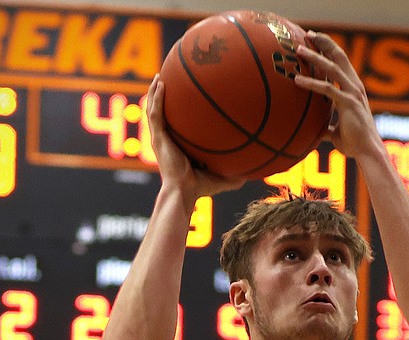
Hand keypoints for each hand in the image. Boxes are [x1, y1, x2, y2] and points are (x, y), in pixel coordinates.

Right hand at [145, 75, 244, 197]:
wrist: (184, 192)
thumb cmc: (200, 188)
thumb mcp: (222, 177)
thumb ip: (235, 174)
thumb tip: (255, 173)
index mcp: (177, 148)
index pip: (175, 127)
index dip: (176, 113)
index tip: (184, 99)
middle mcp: (166, 141)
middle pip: (162, 114)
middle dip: (161, 98)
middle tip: (165, 81)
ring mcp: (160, 139)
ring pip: (153, 110)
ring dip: (155, 92)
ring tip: (158, 77)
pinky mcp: (158, 138)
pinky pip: (155, 114)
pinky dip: (156, 98)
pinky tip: (161, 83)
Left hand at [294, 32, 382, 159]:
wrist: (367, 152)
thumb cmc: (354, 143)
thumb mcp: (336, 131)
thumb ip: (326, 126)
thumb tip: (315, 131)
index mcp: (354, 88)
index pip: (341, 61)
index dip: (328, 48)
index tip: (313, 39)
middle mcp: (355, 86)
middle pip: (339, 56)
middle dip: (323, 42)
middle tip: (307, 34)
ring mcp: (353, 93)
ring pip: (333, 68)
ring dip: (315, 56)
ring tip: (298, 50)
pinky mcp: (348, 103)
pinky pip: (327, 89)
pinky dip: (311, 83)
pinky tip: (297, 80)